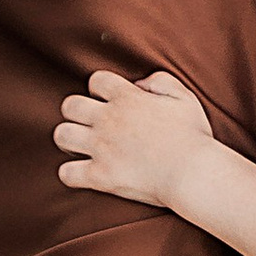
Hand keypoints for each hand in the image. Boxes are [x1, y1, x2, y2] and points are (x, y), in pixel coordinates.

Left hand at [54, 68, 214, 208]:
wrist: (193, 174)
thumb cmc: (193, 137)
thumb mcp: (184, 98)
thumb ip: (161, 81)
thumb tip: (140, 84)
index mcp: (127, 98)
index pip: (96, 80)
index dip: (101, 89)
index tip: (110, 100)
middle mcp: (108, 119)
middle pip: (70, 105)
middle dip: (76, 112)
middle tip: (90, 123)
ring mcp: (101, 148)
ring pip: (62, 135)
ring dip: (69, 138)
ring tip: (81, 146)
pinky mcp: (99, 176)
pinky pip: (67, 173)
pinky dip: (71, 173)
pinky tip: (83, 173)